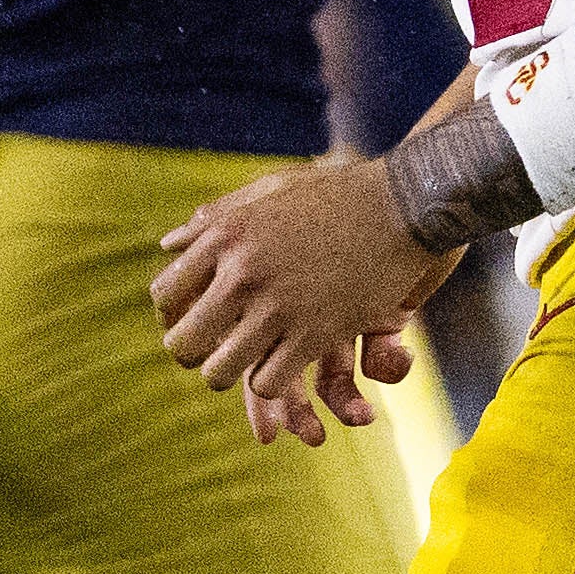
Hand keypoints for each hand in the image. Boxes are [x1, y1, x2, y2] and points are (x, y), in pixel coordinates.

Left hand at [154, 160, 451, 445]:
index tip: (198, 320)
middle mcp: (243, 272)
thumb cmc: (341, 193)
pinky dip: (273, 383)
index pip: (165, 295)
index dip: (175, 316)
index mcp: (226, 236)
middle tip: (219, 351)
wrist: (409, 201)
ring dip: (232, 375)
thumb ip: (221, 217)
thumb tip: (169, 244)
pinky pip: (268, 383)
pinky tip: (288, 365)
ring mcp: (279, 305)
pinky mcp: (316, 332)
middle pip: (184, 343)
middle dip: (196, 355)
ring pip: (220, 373)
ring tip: (251, 364)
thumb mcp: (273, 190)